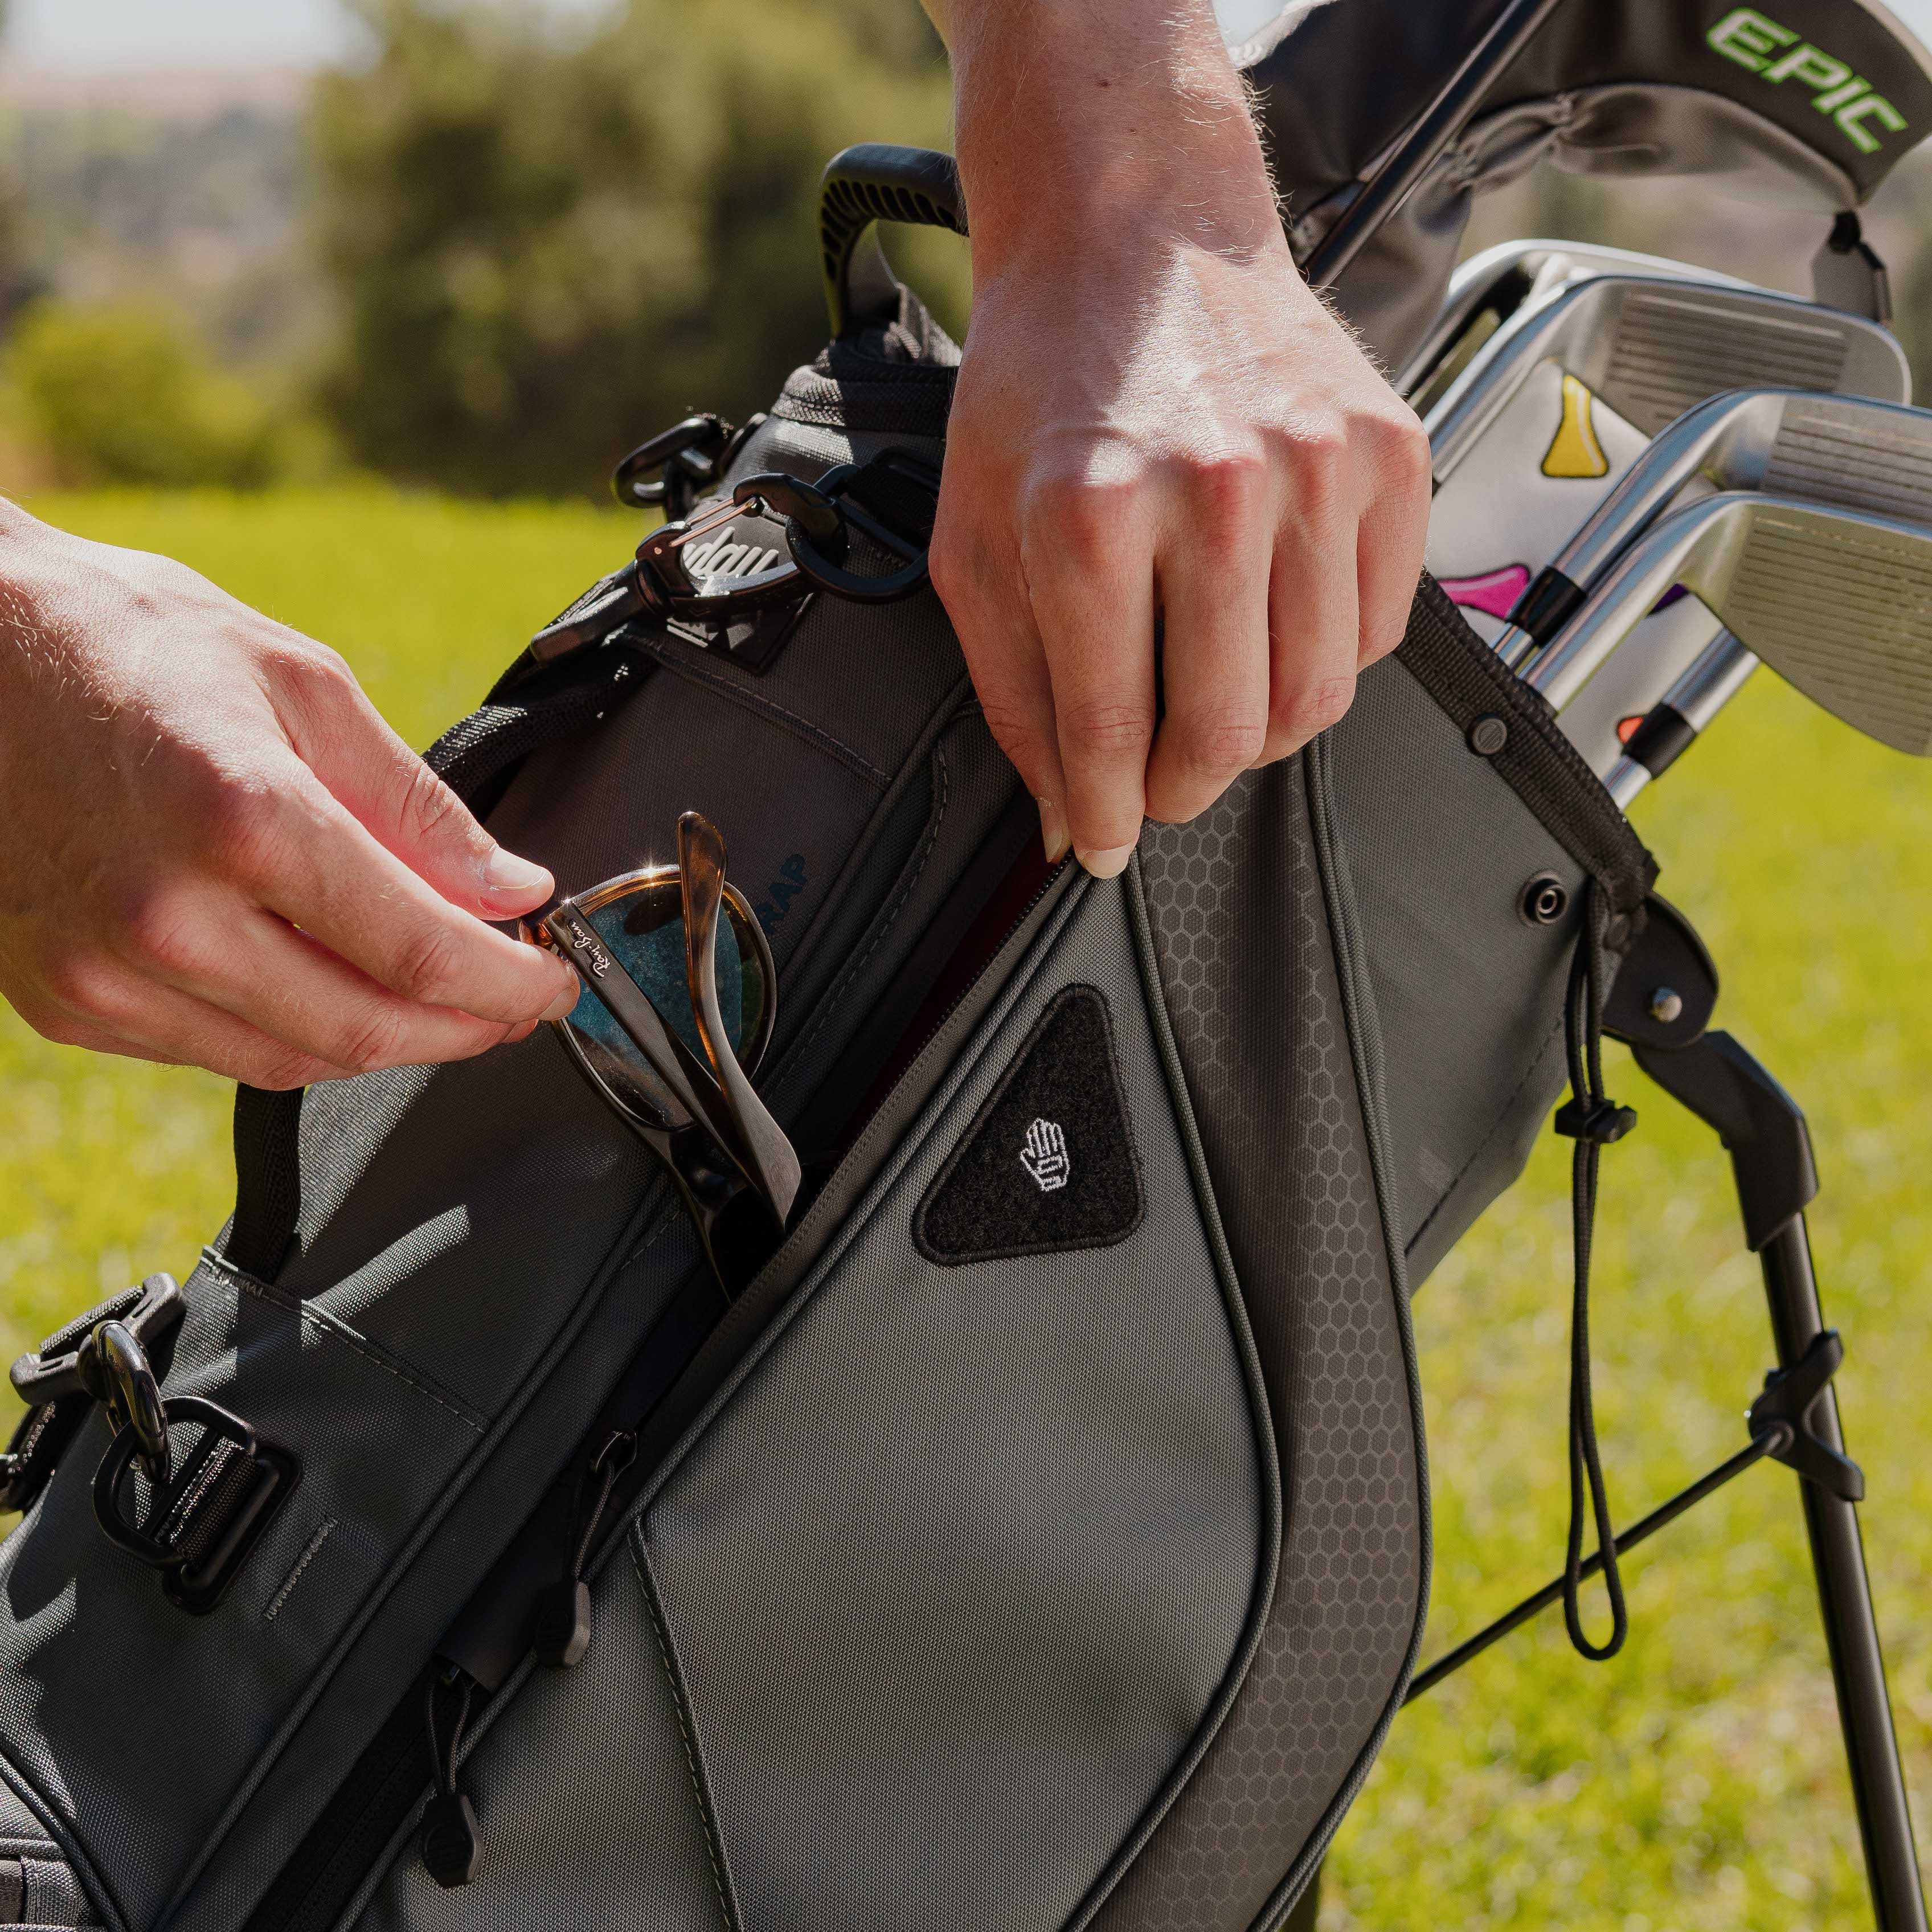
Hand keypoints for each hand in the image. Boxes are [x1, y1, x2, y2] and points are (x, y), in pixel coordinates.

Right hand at [0, 503, 578, 1087]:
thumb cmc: (132, 644)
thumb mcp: (304, 686)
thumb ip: (417, 807)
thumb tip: (512, 889)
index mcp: (243, 820)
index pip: (419, 951)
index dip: (509, 982)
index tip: (555, 980)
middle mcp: (168, 916)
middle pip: (366, 1029)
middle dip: (465, 1027)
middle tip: (516, 1002)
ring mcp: (105, 973)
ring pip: (296, 1060)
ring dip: (387, 1042)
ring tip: (438, 997)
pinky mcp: (64, 1003)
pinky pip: (218, 1053)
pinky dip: (293, 1035)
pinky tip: (325, 984)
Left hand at [929, 0, 1430, 875]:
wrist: (1133, 231)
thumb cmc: (1042, 381)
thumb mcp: (976, 537)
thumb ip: (1016, 689)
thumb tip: (1069, 819)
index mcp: (1088, 514)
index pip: (1112, 731)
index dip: (1106, 815)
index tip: (1104, 843)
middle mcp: (1212, 488)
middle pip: (1229, 731)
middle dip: (1184, 790)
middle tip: (1159, 785)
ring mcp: (1315, 467)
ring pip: (1317, 698)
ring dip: (1260, 737)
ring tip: (1214, 705)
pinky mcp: (1387, 451)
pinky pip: (1379, 628)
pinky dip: (1327, 661)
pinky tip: (1273, 629)